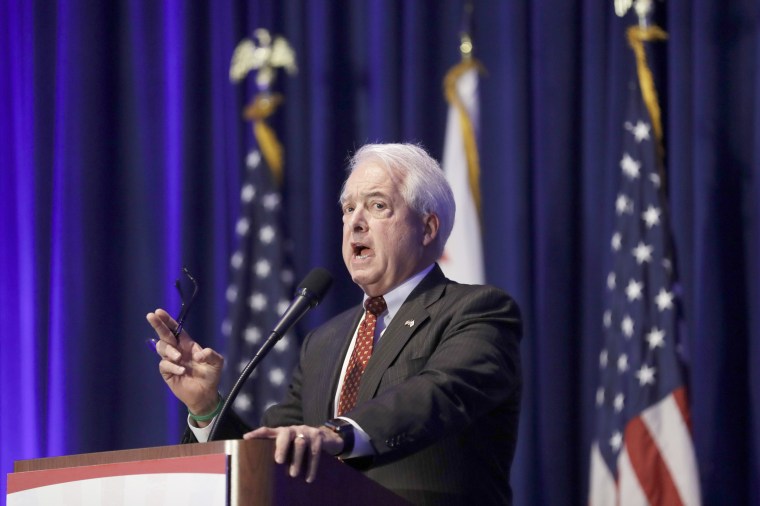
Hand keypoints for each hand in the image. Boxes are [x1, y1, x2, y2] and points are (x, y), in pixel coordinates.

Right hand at [146, 308, 222, 422]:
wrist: (205, 394)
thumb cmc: (211, 376)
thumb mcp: (216, 362)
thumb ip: (210, 354)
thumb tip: (197, 354)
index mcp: (187, 344)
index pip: (175, 329)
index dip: (167, 320)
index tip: (159, 312)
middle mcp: (177, 350)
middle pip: (164, 335)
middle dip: (158, 324)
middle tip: (151, 316)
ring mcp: (171, 361)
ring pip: (162, 348)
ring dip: (169, 350)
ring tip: (178, 357)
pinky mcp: (167, 373)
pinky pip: (164, 365)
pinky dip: (172, 366)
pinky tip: (182, 371)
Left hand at [244, 425, 343, 482]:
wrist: (326, 437)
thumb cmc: (302, 445)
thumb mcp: (290, 446)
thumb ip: (278, 451)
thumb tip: (262, 467)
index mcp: (283, 432)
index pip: (268, 430)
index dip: (258, 433)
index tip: (247, 438)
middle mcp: (294, 429)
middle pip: (285, 434)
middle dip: (281, 447)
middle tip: (278, 461)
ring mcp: (306, 431)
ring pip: (300, 443)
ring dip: (297, 460)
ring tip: (293, 475)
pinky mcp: (318, 436)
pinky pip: (315, 452)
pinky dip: (312, 466)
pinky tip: (309, 478)